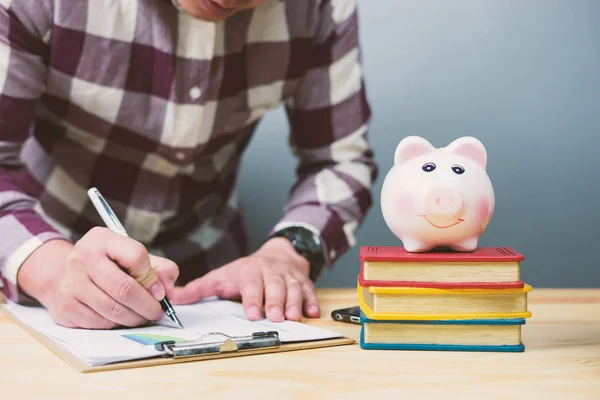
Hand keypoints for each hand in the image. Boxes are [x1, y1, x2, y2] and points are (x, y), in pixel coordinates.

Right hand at [17, 227, 178, 328]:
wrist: (60, 274)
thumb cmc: (106, 264)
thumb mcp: (131, 255)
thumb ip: (159, 268)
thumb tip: (169, 291)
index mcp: (103, 239)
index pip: (136, 256)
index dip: (152, 278)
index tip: (160, 292)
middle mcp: (83, 258)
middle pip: (125, 289)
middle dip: (147, 305)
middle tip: (157, 312)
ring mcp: (71, 283)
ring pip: (113, 310)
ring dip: (135, 318)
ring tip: (143, 317)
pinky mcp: (66, 306)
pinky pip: (99, 323)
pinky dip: (116, 325)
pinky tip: (122, 319)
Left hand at [172, 237, 320, 321]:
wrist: (278, 254)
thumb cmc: (246, 270)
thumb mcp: (222, 275)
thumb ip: (201, 288)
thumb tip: (176, 298)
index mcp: (250, 271)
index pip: (251, 284)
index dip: (253, 298)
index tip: (252, 314)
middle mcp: (271, 272)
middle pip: (275, 286)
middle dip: (276, 301)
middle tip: (276, 317)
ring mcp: (289, 277)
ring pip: (293, 289)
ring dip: (295, 303)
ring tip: (295, 317)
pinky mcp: (303, 282)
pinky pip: (309, 290)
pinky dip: (312, 301)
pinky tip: (313, 312)